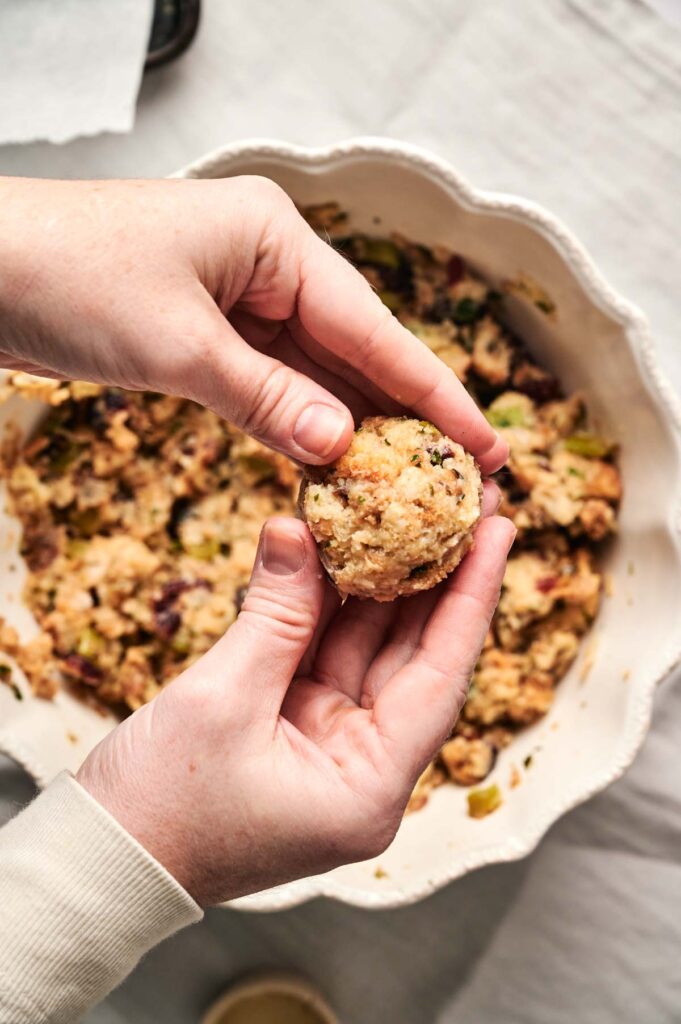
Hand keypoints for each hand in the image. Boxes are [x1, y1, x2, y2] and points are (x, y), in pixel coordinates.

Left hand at [0, 175, 506, 472]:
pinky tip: (332, 467)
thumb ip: (267, 399)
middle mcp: (267, 265)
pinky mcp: (207, 335)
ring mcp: (237, 301)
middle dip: (404, 418)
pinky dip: (297, 426)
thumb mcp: (178, 345)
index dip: (432, 394)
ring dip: (353, 430)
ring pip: (314, 375)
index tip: (484, 443)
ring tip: (411, 487)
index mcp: (275, 239)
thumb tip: (342, 449)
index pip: (374, 328)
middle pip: (354, 352)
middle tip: (461, 478)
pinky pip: (270, 386)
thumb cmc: (68, 276)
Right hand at [76, 514, 514, 905]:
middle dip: (438, 578)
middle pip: (414, 658)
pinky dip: (329, 604)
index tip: (500, 530)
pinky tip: (342, 547)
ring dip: (382, 582)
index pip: (440, 677)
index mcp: (368, 789)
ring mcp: (328, 749)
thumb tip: (300, 527)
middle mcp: (362, 770)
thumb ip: (274, 612)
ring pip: (367, 649)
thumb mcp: (222, 700)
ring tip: (410, 509)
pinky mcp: (294, 730)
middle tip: (465, 504)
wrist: (103, 860)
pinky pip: (323, 654)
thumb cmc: (158, 808)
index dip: (471, 596)